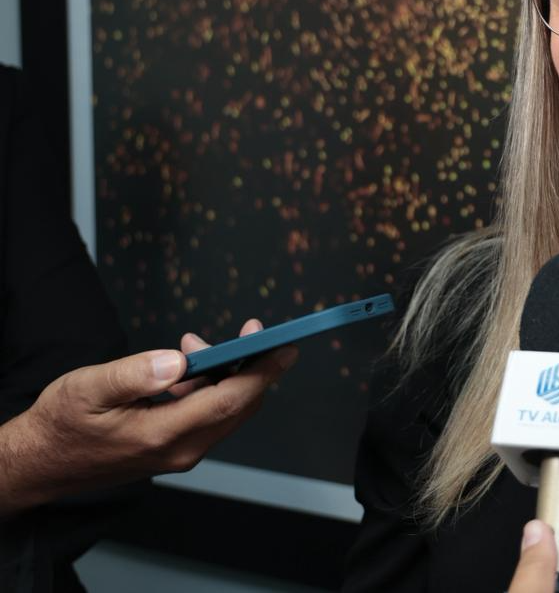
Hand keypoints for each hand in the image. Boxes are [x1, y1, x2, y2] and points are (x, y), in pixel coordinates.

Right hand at [0, 319, 296, 514]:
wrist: (38, 463)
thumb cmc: (60, 425)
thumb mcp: (88, 389)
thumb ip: (134, 374)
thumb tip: (177, 360)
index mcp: (163, 436)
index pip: (230, 400)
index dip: (262, 371)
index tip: (285, 347)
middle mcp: (181, 449)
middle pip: (238, 403)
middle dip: (252, 364)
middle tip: (249, 329)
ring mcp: (180, 451)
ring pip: (225, 407)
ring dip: (225, 372)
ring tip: (193, 344)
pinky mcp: (174, 447)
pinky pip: (208, 413)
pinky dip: (207, 384)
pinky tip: (184, 365)